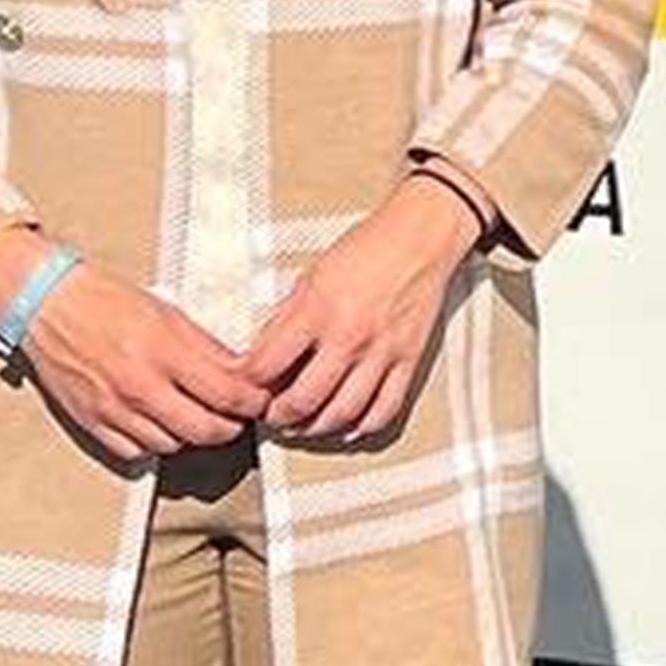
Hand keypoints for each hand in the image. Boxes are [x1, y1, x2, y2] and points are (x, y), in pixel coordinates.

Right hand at [13, 262, 271, 465]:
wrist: (50, 307)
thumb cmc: (109, 302)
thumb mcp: (170, 313)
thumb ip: (206, 347)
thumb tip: (241, 372)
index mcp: (165, 351)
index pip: (226, 393)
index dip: (253, 402)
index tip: (260, 400)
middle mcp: (140, 385)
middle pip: (204, 430)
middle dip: (230, 427)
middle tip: (237, 417)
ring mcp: (114, 409)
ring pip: (172, 444)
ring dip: (192, 435)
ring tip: (199, 417)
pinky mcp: (92, 423)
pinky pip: (135, 451)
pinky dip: (155, 443)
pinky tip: (161, 424)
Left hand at [247, 173, 487, 447]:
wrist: (420, 236)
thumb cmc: (365, 249)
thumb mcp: (310, 277)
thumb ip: (285, 319)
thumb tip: (262, 357)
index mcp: (317, 311)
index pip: (265, 367)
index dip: (246, 383)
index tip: (245, 386)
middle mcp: (349, 336)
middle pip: (301, 402)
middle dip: (278, 417)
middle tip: (271, 416)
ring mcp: (381, 352)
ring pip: (341, 414)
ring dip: (315, 429)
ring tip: (303, 425)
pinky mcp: (409, 359)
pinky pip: (385, 409)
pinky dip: (362, 427)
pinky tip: (348, 426)